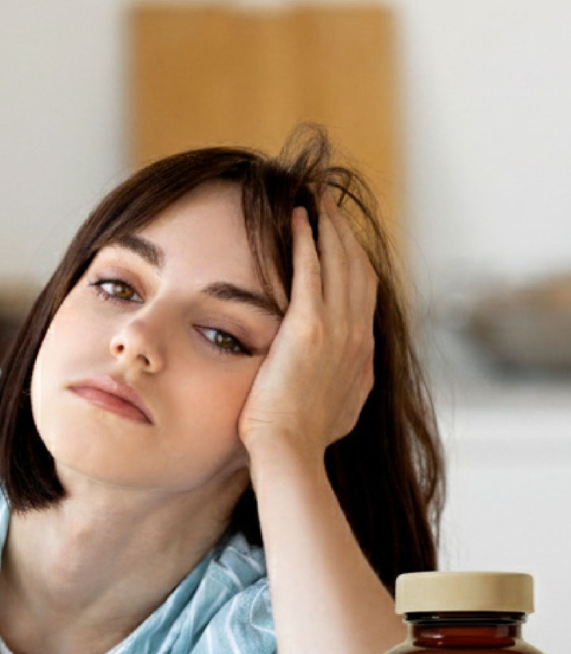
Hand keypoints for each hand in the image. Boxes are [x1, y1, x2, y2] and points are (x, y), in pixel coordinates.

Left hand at [238, 193, 376, 463]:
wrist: (289, 454)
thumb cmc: (299, 442)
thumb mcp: (335, 412)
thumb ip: (343, 386)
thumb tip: (347, 376)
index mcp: (362, 354)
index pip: (363, 293)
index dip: (353, 260)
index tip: (340, 239)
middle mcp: (358, 336)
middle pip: (357, 268)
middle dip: (344, 232)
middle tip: (328, 203)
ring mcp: (337, 331)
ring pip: (339, 262)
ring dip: (328, 226)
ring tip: (313, 199)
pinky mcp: (309, 329)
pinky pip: (310, 271)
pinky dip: (306, 240)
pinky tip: (297, 217)